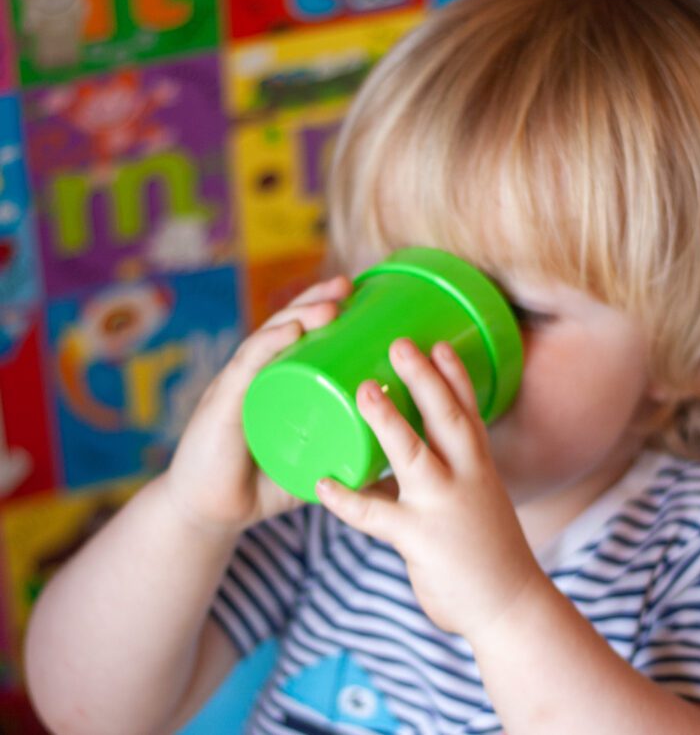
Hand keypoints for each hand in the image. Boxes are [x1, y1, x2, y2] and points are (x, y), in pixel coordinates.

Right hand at [164, 275, 352, 535]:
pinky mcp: (220, 406)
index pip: (297, 335)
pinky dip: (269, 346)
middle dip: (315, 300)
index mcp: (271, 382)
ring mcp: (235, 387)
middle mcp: (252, 376)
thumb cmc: (259, 488)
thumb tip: (390, 456)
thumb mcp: (312, 466)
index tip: (359, 293)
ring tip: (332, 303)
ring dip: (299, 316)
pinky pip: (246, 368)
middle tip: (349, 284)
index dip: (323, 309)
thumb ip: (342, 457)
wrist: (207, 516)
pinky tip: (291, 332)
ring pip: (268, 340)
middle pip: (284, 327)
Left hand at [316, 338, 539, 640]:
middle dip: (425, 378)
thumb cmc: (485, 545)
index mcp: (477, 463)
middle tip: (400, 343)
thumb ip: (438, 471)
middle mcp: (466, 476)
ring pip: (413, 455)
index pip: (468, 409)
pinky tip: (321, 484)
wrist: (508, 604)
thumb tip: (392, 453)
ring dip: (387, 421)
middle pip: (447, 417)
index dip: (454, 374)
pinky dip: (346, 499)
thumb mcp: (475, 494)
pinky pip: (375, 515)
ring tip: (361, 391)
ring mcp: (443, 506)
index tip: (439, 343)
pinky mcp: (419, 538)